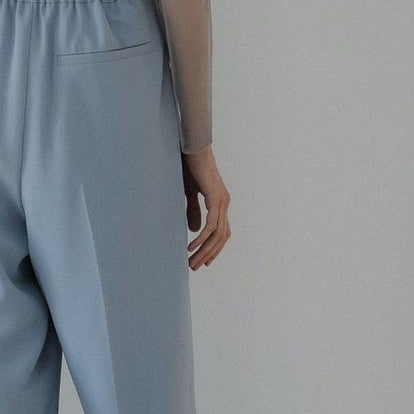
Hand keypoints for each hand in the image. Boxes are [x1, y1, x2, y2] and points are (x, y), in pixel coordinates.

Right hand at [181, 147, 231, 269]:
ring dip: (204, 250)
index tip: (203, 261)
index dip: (214, 248)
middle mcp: (224, 203)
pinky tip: (191, 246)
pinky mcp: (215, 197)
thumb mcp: (189, 192)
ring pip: (217, 234)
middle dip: (208, 253)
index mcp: (220, 202)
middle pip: (221, 237)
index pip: (222, 232)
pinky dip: (202, 238)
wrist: (192, 147)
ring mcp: (222, 200)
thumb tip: (194, 230)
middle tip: (194, 266)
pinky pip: (211, 225)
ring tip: (191, 261)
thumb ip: (193, 210)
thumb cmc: (189, 166)